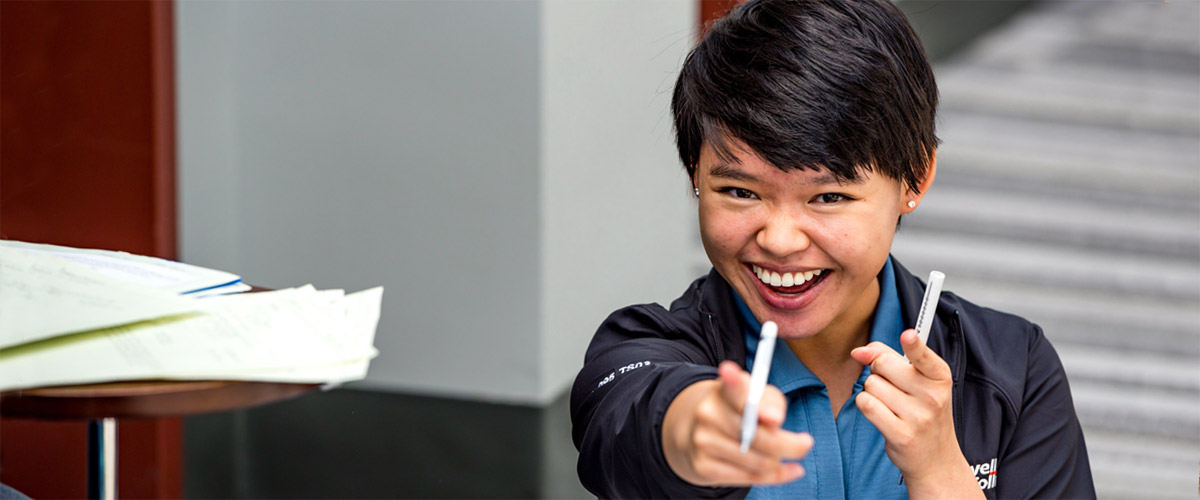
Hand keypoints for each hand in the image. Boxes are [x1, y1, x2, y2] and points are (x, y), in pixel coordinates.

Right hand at [662, 361, 812, 486]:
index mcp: (723, 390)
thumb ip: (771, 402)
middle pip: (758, 436)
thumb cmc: (740, 410)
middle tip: (806, 443)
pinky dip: (777, 476)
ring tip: (786, 453)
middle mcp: (708, 414)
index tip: (730, 370)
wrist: (699, 431)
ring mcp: (703, 442)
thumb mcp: (758, 397)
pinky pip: (751, 478)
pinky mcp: (703, 467)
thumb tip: (774, 418)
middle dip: (791, 444)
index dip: (732, 379)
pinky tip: (790, 470)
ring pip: (759, 461)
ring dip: (780, 460)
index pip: (730, 386)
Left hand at [851, 329, 982, 498]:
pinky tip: (881, 414)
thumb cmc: (923, 412)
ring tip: (891, 406)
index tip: (907, 336)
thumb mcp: (919, 382)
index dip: (914, 344)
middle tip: (892, 387)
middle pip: (882, 364)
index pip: (923, 356)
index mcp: (940, 377)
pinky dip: (866, 405)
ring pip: (871, 385)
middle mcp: (933, 396)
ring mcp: (918, 417)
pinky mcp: (901, 435)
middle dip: (878, 371)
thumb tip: (858, 351)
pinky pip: (866, 405)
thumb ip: (890, 358)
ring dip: (872, 392)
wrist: (936, 459)